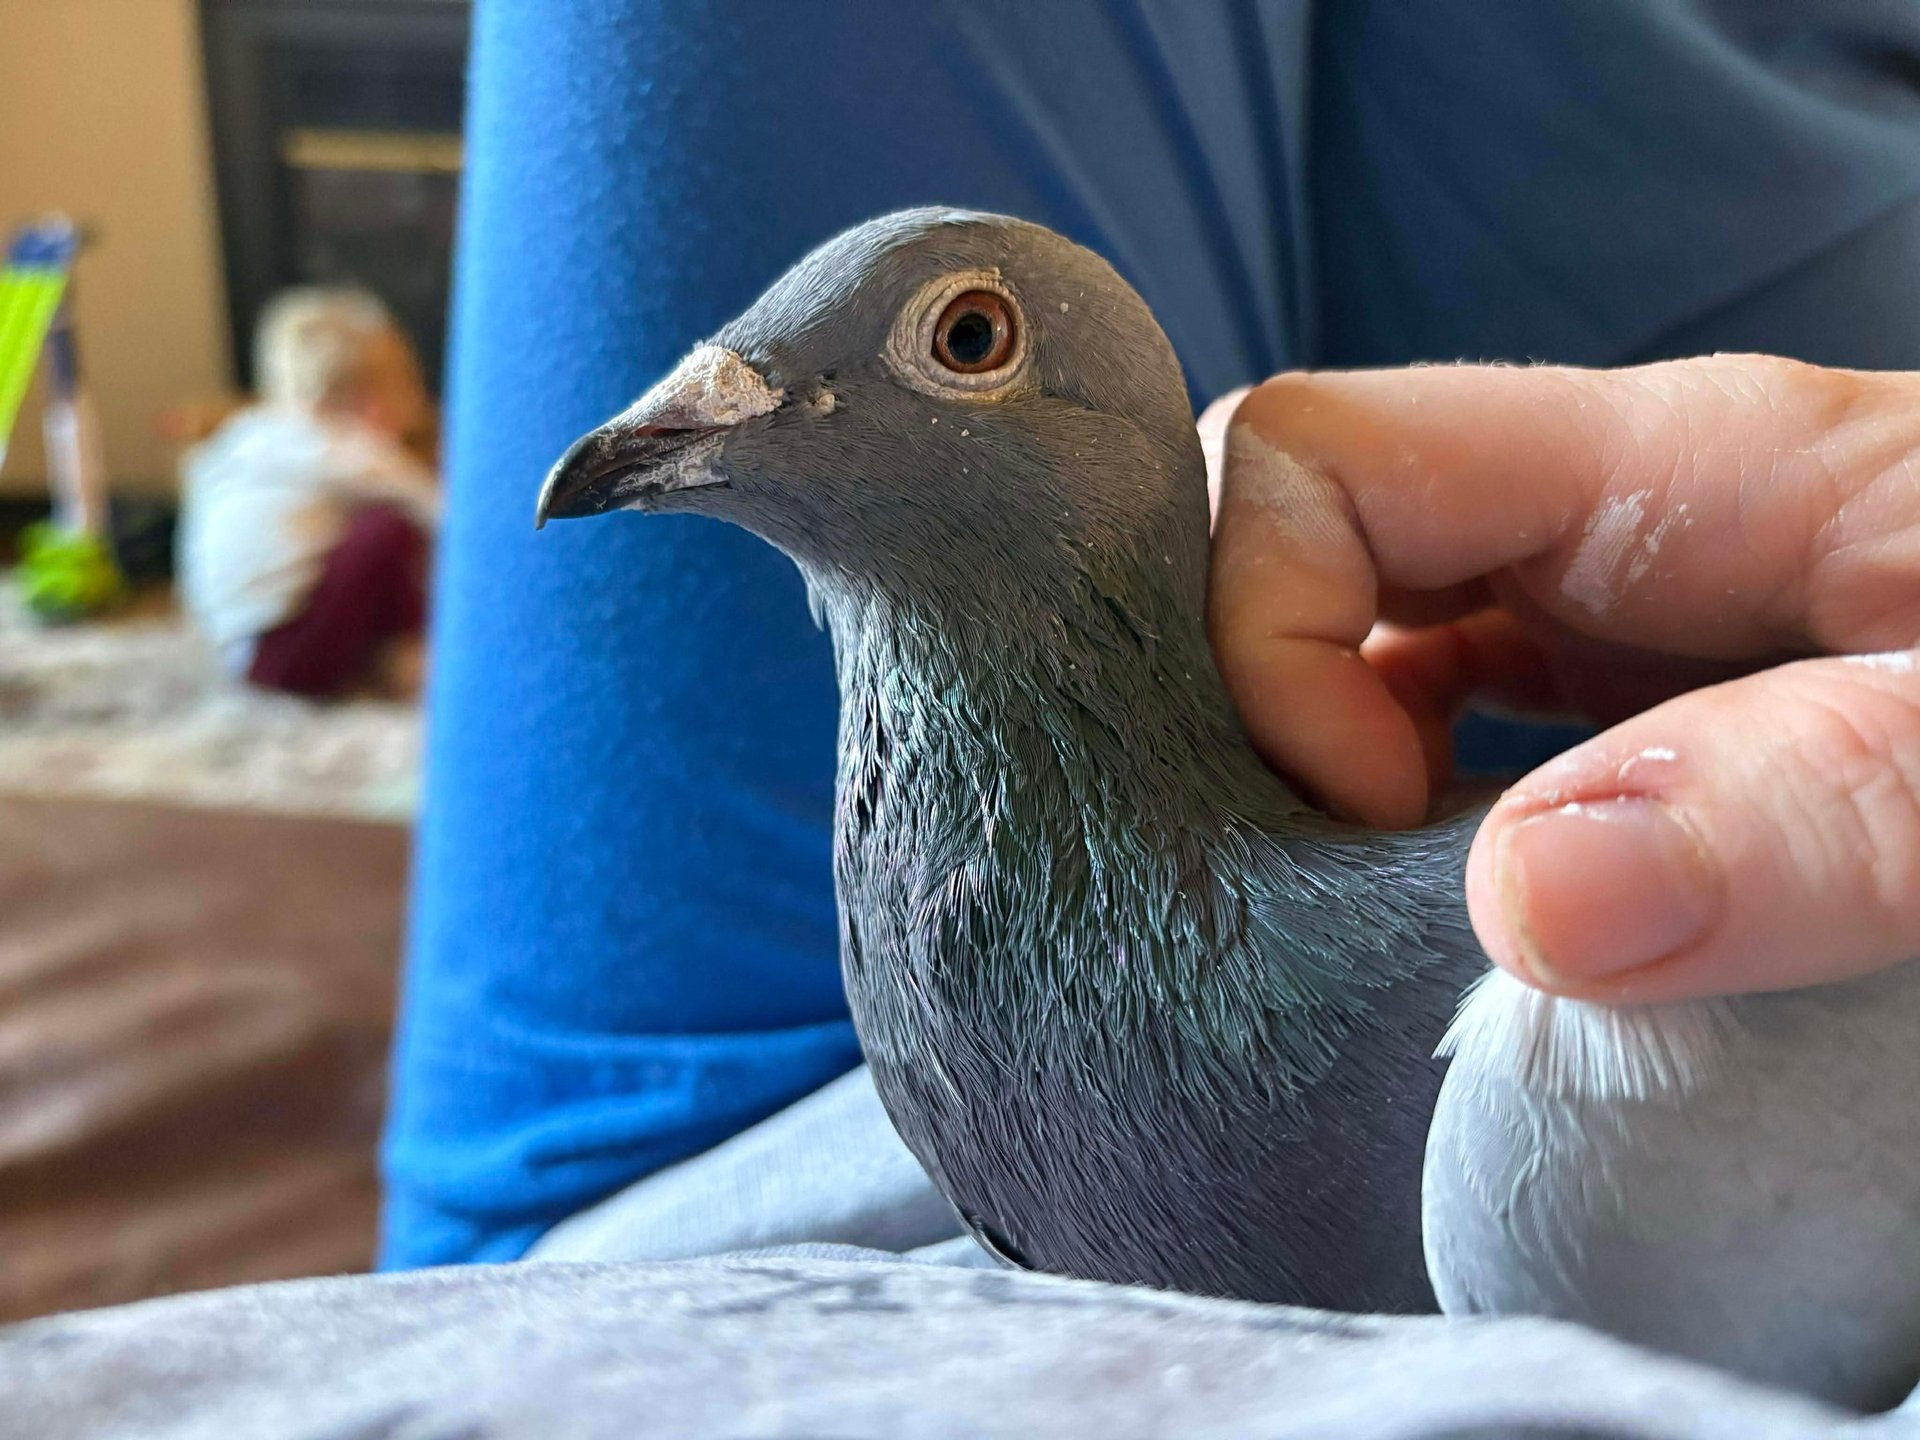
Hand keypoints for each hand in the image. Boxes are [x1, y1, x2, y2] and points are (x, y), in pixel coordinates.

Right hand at [1203, 356, 1919, 1003]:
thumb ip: (1808, 806)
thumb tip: (1528, 900)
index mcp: (1678, 466)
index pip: (1315, 454)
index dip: (1270, 632)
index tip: (1373, 819)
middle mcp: (1609, 517)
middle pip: (1294, 527)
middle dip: (1247, 699)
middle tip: (1330, 878)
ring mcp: (1610, 600)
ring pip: (1347, 624)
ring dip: (1307, 770)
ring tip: (1382, 918)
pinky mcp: (1626, 688)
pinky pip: (1430, 704)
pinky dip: (1387, 814)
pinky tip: (1449, 915)